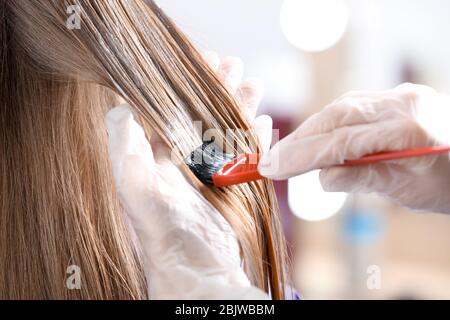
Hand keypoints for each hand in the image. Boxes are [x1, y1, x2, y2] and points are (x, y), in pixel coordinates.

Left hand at [105, 54, 269, 298]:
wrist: (196, 267)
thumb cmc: (161, 229)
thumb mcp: (135, 185)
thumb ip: (125, 145)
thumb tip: (120, 104)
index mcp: (153, 154)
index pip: (165, 107)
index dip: (179, 83)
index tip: (196, 61)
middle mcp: (179, 158)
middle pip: (200, 112)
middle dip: (216, 86)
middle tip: (232, 64)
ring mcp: (207, 169)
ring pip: (225, 126)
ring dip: (239, 104)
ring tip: (253, 83)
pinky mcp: (231, 182)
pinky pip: (245, 152)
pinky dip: (255, 135)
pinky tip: (263, 119)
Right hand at [259, 83, 449, 212]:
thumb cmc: (448, 185)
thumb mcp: (407, 191)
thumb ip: (362, 178)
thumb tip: (321, 177)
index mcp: (410, 129)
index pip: (343, 140)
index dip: (303, 155)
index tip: (273, 168)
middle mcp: (403, 103)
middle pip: (336, 117)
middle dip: (300, 140)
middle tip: (272, 161)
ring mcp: (400, 96)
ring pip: (341, 108)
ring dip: (311, 131)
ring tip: (288, 154)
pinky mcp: (396, 97)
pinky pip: (354, 107)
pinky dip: (329, 125)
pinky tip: (315, 139)